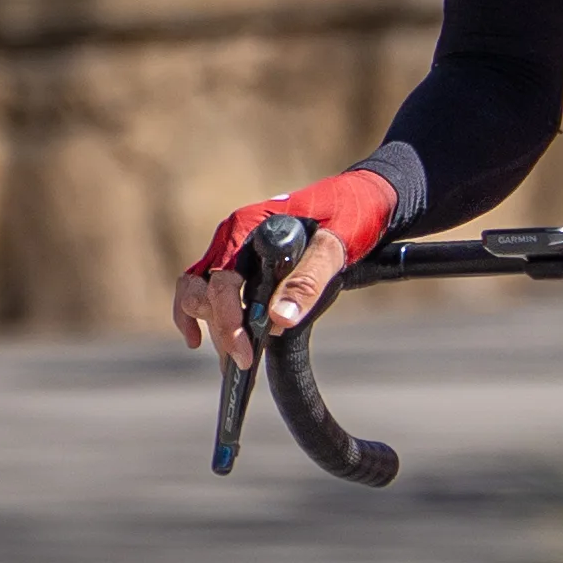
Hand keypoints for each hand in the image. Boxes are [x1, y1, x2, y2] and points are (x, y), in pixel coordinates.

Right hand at [173, 170, 397, 367]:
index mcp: (246, 227)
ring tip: (233, 362)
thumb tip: (279, 319)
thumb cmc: (349, 214)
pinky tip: (202, 340)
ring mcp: (234, 249)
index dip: (228, 322)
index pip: (221, 282)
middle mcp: (232, 237)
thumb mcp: (334, 247)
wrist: (362, 199)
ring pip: (200, 291)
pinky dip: (202, 315)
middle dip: (220, 329)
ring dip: (212, 326)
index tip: (246, 354)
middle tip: (244, 362)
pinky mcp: (243, 262)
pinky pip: (211, 289)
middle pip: (202, 289)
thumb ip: (307, 281)